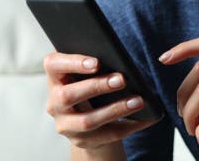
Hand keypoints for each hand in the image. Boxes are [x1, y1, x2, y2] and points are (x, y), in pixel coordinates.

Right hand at [43, 52, 157, 151]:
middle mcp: (54, 103)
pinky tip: (145, 118)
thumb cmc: (88, 84)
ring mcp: (66, 125)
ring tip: (138, 101)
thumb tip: (117, 57)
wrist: (86, 118)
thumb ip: (93, 63)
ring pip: (88, 121)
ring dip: (115, 110)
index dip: (73, 63)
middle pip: (68, 96)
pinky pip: (107, 135)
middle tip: (121, 79)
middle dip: (97, 87)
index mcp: (54, 78)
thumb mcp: (85, 73)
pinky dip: (129, 126)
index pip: (53, 65)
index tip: (96, 62)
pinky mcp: (82, 140)